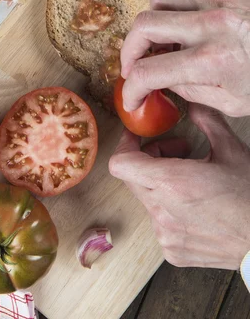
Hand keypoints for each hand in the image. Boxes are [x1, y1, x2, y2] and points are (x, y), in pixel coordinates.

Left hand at [109, 104, 249, 268]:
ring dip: (160, 184)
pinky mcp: (173, 251)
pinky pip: (160, 222)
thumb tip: (192, 101)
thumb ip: (206, 120)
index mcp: (172, 183)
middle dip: (148, 159)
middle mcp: (162, 211)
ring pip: (147, 199)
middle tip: (176, 152)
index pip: (121, 163)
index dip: (124, 145)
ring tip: (192, 179)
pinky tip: (196, 205)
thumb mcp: (232, 151)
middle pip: (133, 178)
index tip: (134, 136)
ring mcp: (166, 234)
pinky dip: (171, 208)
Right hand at [120, 0, 249, 116]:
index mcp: (213, 60)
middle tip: (133, 68)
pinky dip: (170, 14)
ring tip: (156, 47)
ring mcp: (219, 6)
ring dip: (148, 26)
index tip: (130, 97)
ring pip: (157, 1)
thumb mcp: (230, 103)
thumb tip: (160, 80)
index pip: (149, 71)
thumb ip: (187, 89)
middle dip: (128, 51)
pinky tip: (179, 34)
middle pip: (144, 26)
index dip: (131, 88)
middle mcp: (212, 26)